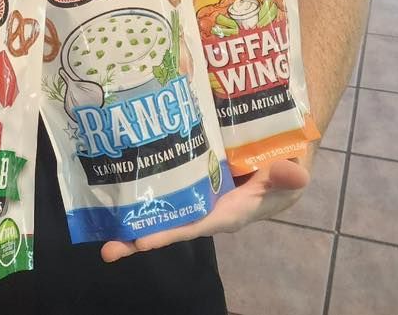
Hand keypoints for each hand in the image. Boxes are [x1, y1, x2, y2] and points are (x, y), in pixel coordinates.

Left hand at [100, 157, 310, 263]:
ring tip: (102, 219)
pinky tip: (119, 178)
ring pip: (162, 203)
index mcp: (228, 212)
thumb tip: (295, 175)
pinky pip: (166, 180)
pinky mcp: (190, 173)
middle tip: (107, 247)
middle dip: (140, 235)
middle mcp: (207, 207)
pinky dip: (145, 182)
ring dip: (135, 211)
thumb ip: (287, 176)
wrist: (278, 149)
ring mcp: (196, 191)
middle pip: (171, 223)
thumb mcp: (289, 174)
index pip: (195, 225)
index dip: (170, 233)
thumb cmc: (283, 168)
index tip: (141, 242)